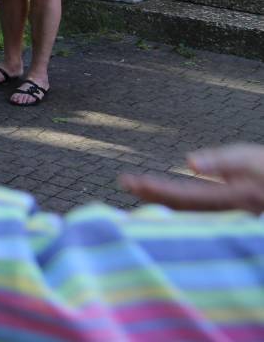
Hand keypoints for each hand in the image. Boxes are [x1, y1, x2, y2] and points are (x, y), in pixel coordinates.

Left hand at [120, 144, 263, 212]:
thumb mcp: (249, 157)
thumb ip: (221, 161)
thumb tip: (189, 162)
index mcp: (231, 198)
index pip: (185, 196)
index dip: (157, 190)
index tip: (132, 181)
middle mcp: (226, 213)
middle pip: (181, 207)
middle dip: (152, 195)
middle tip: (125, 182)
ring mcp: (226, 217)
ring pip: (187, 212)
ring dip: (160, 200)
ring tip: (136, 188)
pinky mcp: (226, 214)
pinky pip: (195, 211)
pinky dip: (176, 205)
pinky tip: (162, 198)